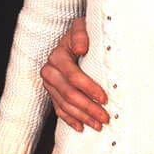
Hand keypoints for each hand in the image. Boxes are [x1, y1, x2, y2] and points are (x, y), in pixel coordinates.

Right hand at [42, 16, 107, 130]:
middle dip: (88, 108)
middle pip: (69, 94)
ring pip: (64, 104)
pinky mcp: (51, 92)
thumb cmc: (84, 32)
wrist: (72, 37)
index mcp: (58, 56)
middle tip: (105, 118)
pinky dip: (70, 119)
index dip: (89, 88)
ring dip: (82, 117)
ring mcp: (49, 83)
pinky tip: (81, 127)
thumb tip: (81, 48)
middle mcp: (50, 71)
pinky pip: (58, 109)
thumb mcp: (82, 26)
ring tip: (98, 125)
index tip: (104, 98)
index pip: (73, 76)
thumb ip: (80, 34)